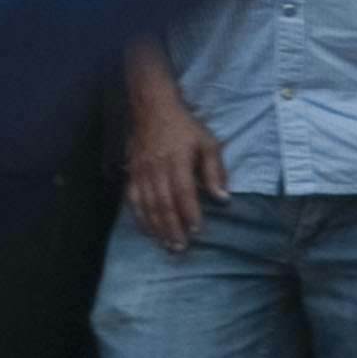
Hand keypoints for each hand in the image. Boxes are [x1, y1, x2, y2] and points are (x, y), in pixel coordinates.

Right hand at [119, 95, 225, 251]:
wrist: (152, 109)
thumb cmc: (184, 127)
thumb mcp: (207, 143)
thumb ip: (215, 171)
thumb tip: (224, 198)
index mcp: (177, 160)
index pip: (183, 191)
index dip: (190, 213)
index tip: (198, 231)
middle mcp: (157, 168)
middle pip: (164, 203)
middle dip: (172, 228)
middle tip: (181, 248)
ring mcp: (142, 172)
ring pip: (148, 205)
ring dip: (157, 228)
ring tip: (167, 245)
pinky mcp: (132, 174)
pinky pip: (133, 200)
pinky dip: (140, 218)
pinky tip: (148, 232)